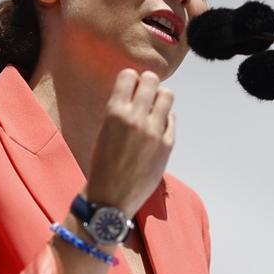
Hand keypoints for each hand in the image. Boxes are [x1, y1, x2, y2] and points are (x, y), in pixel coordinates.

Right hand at [83, 69, 175, 217]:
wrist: (110, 198)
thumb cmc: (102, 165)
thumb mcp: (104, 131)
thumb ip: (120, 111)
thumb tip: (136, 92)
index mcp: (115, 113)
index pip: (129, 75)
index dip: (130, 79)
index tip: (130, 87)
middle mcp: (136, 118)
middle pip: (151, 80)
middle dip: (148, 84)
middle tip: (144, 93)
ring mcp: (155, 131)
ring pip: (167, 95)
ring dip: (160, 98)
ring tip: (153, 108)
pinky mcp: (167, 145)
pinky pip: (172, 119)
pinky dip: (166, 119)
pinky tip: (157, 128)